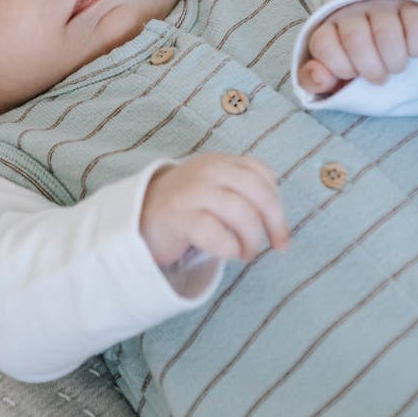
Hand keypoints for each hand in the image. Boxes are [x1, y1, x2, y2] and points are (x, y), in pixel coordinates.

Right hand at [140, 153, 287, 267]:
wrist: (137, 218)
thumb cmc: (185, 209)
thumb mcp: (215, 189)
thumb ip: (243, 192)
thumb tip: (277, 221)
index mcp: (221, 162)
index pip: (262, 174)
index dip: (278, 205)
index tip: (280, 233)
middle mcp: (208, 171)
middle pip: (258, 191)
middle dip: (274, 223)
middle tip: (275, 247)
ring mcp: (192, 192)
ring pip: (241, 212)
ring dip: (252, 240)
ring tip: (246, 254)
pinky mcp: (178, 216)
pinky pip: (215, 232)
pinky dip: (229, 247)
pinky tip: (228, 253)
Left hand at [298, 0, 417, 95]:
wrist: (392, 27)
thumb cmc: (357, 58)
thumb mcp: (332, 72)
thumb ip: (314, 79)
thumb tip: (320, 77)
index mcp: (329, 27)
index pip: (323, 43)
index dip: (339, 67)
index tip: (352, 75)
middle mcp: (354, 11)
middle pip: (356, 39)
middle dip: (370, 69)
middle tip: (379, 78)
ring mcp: (384, 5)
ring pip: (387, 33)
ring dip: (394, 61)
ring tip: (396, 68)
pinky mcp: (413, 4)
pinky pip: (417, 23)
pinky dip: (417, 46)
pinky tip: (414, 53)